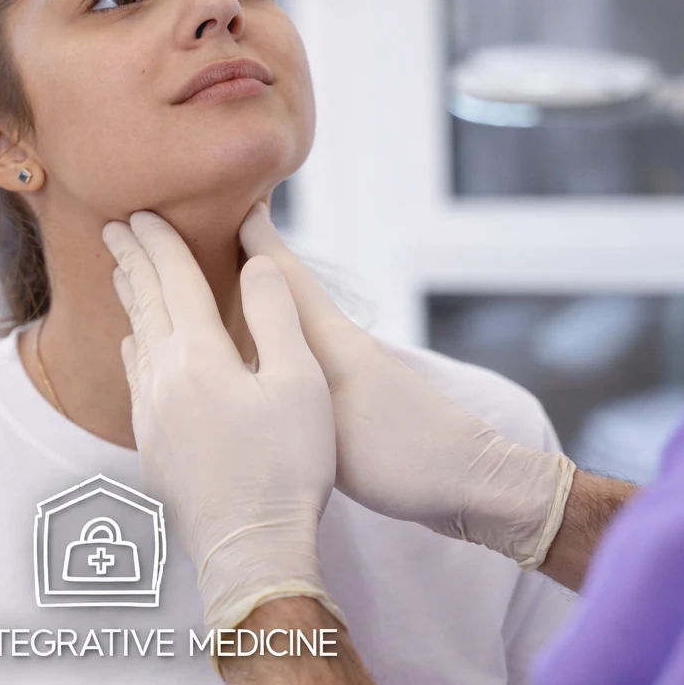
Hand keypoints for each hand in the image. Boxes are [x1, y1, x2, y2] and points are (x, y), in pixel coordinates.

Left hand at [103, 211, 343, 635]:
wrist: (251, 550)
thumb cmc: (287, 467)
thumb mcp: (300, 381)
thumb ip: (275, 314)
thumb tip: (255, 262)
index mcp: (198, 357)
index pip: (174, 281)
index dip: (162, 242)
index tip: (143, 211)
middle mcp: (162, 381)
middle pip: (144, 306)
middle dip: (132, 262)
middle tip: (115, 227)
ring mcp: (151, 418)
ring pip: (136, 343)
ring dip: (130, 302)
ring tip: (123, 276)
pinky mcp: (153, 450)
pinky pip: (136, 381)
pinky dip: (135, 349)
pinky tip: (137, 349)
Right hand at [238, 203, 575, 569]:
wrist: (468, 483)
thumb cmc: (399, 453)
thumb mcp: (332, 411)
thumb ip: (288, 369)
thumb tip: (242, 332)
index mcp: (332, 340)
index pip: (286, 277)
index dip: (258, 240)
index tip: (231, 201)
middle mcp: (340, 345)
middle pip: (287, 295)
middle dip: (252, 265)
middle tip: (215, 235)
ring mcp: (351, 370)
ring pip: (294, 325)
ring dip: (263, 305)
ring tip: (225, 291)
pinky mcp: (356, 398)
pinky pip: (302, 357)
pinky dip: (278, 344)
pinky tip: (266, 359)